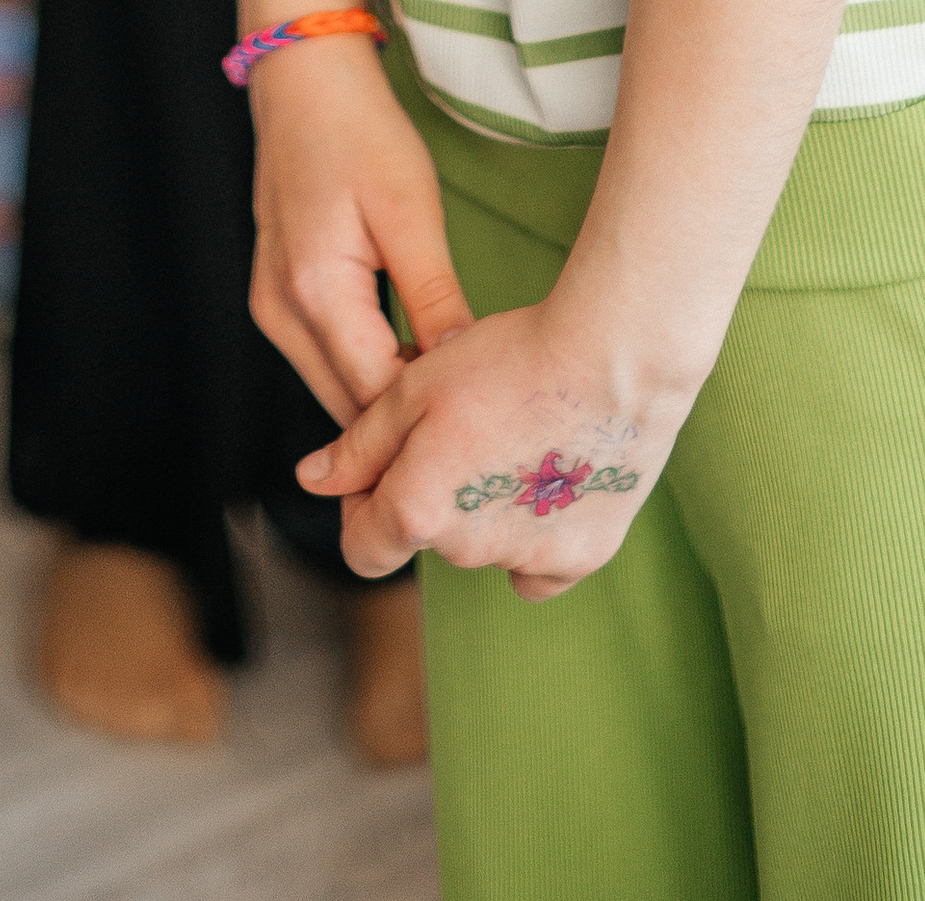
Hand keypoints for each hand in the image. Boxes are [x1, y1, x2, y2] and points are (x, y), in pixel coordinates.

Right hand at [248, 29, 470, 423]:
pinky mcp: (276, 297)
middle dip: (407, 419)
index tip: (484, 409)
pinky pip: (323, 358)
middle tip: (475, 407)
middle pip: (348, 406)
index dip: (428, 413)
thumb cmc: (359, 133)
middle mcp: (280, 312)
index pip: (373, 397)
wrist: (304, 80)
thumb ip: (434, 301)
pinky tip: (410, 356)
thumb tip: (465, 373)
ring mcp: (271, 307)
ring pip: (334, 388)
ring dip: (386, 396)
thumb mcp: (411, 213)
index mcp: (314, 292)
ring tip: (450, 385)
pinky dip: (364, 369)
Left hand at [297, 289, 680, 597]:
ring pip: (484, 546)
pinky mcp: (584, 557)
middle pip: (428, 536)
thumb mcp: (414, 387)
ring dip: (483, 510)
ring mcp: (530, 560)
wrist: (614, 361)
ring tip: (514, 437)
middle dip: (429, 492)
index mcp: (419, 510)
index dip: (362, 506)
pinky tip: (547, 478)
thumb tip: (311, 481)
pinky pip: (539, 564)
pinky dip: (534, 533)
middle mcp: (469, 551)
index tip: (385, 463)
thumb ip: (359, 446)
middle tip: (464, 426)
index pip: (363, 549)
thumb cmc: (506, 360)